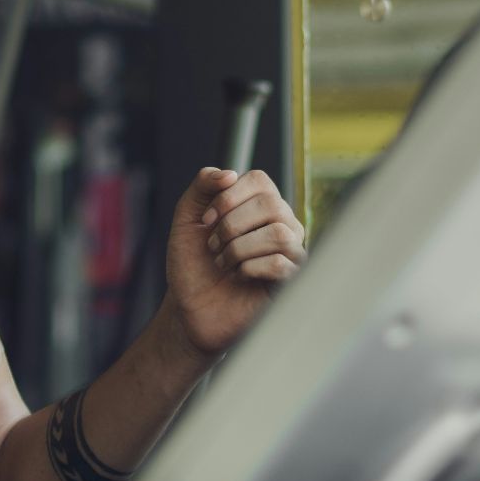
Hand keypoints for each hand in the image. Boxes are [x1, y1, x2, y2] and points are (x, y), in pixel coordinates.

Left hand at [165, 167, 305, 357]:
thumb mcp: (187, 217)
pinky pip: (280, 263)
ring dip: (238, 248)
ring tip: (224, 263)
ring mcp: (289, 252)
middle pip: (271, 204)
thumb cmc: (192, 263)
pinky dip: (249, 268)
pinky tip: (239, 277)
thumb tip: (230, 173)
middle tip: (213, 246)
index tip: (206, 220)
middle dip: (231, 225)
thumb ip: (203, 185)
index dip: (228, 197)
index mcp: (259, 205)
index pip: (259, 180)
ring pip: (278, 233)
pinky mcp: (292, 281)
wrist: (190, 307)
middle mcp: (281, 224)